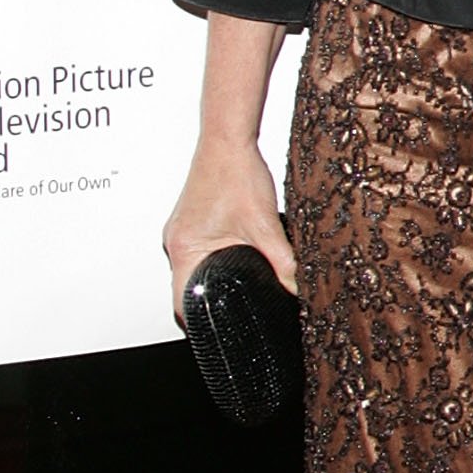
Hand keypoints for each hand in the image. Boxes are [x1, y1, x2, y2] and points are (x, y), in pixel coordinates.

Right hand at [163, 140, 296, 322]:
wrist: (228, 139)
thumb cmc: (235, 173)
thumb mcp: (265, 224)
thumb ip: (282, 261)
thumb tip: (296, 288)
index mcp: (184, 247)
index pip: (181, 302)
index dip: (198, 321)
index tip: (217, 333)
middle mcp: (176, 240)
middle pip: (187, 287)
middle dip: (211, 301)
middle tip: (237, 311)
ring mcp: (181, 230)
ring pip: (194, 268)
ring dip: (213, 278)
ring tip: (238, 287)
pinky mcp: (191, 221)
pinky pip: (199, 250)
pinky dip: (214, 259)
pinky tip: (235, 258)